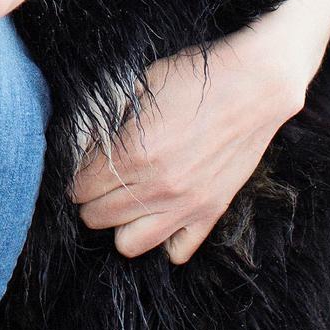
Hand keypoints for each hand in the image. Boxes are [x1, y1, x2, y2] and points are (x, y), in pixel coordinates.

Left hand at [70, 15, 311, 264]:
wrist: (256, 84)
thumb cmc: (196, 78)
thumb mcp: (140, 87)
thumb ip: (108, 120)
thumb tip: (80, 143)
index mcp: (133, 153)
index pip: (80, 187)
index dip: (74, 177)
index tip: (79, 169)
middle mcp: (157, 187)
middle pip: (97, 217)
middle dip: (90, 200)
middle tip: (97, 183)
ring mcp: (186, 205)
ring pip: (129, 244)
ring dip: (119, 225)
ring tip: (124, 203)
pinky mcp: (212, 212)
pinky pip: (178, 251)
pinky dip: (164, 240)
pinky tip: (161, 214)